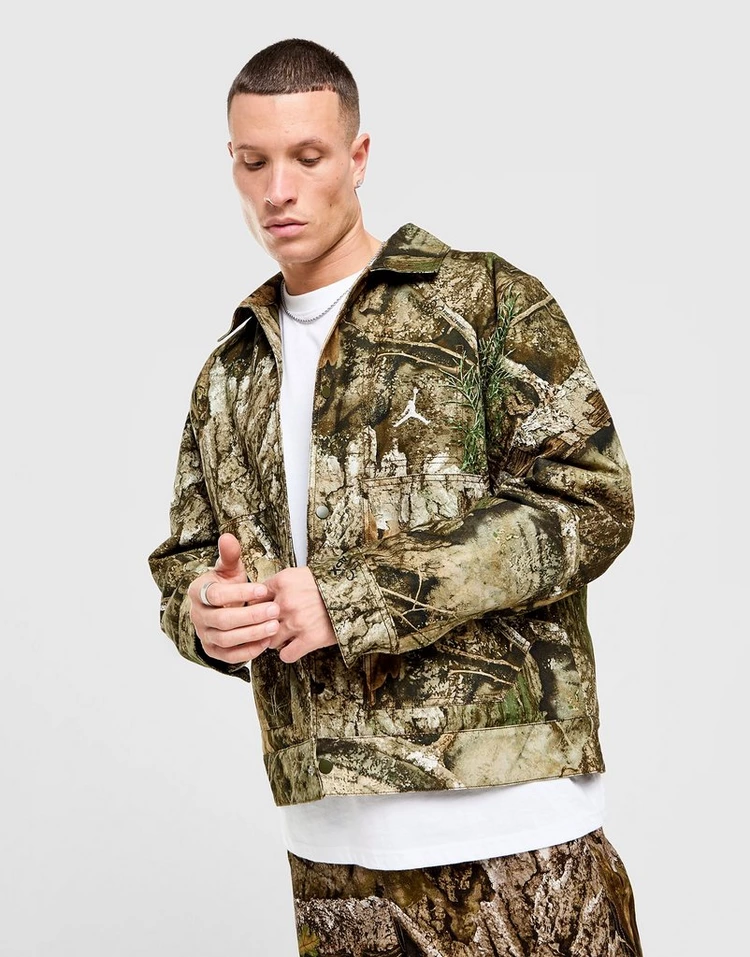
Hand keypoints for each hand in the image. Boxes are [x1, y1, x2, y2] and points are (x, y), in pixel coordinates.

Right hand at [189, 533, 279, 664]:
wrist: (219, 607)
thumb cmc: (227, 585)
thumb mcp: (228, 569)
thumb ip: (230, 555)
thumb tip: (228, 537)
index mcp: (198, 592)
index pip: (217, 595)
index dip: (240, 593)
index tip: (264, 589)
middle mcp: (197, 616)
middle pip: (222, 620)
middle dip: (251, 616)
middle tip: (275, 610)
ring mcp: (204, 635)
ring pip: (227, 639)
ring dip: (252, 634)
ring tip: (275, 626)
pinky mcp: (213, 651)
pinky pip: (229, 656)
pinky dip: (248, 651)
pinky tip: (267, 642)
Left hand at [262, 567, 337, 662]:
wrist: (356, 593)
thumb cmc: (328, 584)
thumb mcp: (301, 574)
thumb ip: (280, 584)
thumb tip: (260, 597)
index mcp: (283, 582)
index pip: (255, 599)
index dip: (257, 608)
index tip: (262, 612)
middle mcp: (286, 602)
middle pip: (259, 622)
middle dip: (265, 626)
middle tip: (272, 628)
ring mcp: (297, 622)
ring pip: (270, 641)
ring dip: (277, 641)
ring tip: (287, 637)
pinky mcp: (310, 639)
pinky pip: (286, 655)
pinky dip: (289, 653)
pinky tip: (295, 647)